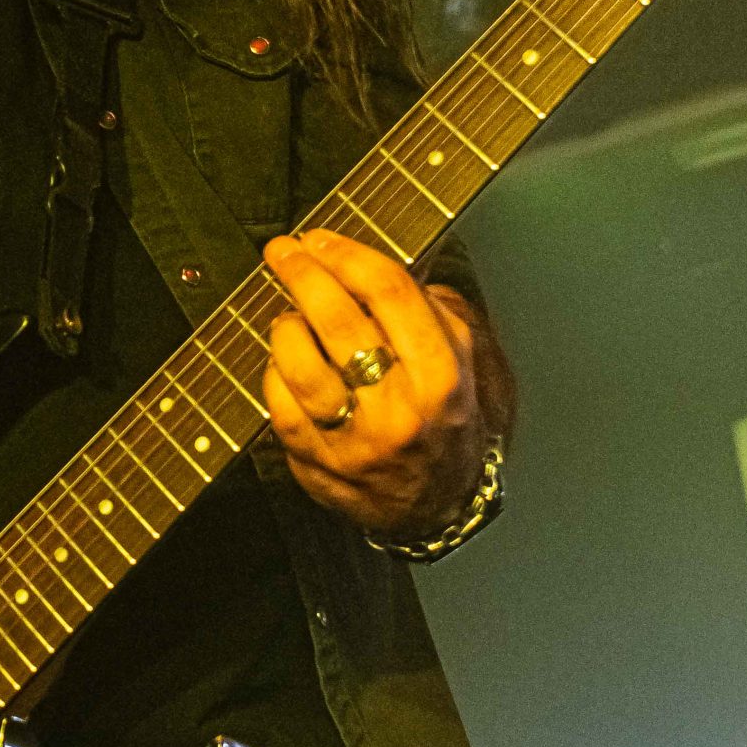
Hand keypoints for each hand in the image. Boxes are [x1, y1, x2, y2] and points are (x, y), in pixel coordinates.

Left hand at [261, 229, 508, 539]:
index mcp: (442, 377)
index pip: (390, 293)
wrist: (439, 507)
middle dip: (303, 275)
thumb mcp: (471, 365)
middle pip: (339, 323)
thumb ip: (439, 312)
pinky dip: (274, 372)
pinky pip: (279, 406)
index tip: (321, 238)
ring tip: (288, 314)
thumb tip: (382, 268)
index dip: (348, 255)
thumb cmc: (449, 422)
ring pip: (301, 366)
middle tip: (283, 251)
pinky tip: (283, 359)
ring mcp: (355, 441)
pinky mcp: (318, 464)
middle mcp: (400, 410)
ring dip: (286, 326)